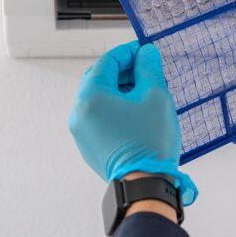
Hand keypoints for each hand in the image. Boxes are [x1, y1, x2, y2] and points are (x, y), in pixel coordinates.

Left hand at [69, 41, 196, 204]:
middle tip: (146, 70)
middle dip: (123, 71)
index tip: (146, 51)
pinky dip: (115, 109)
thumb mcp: (156, 95)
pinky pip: (99, 118)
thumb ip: (149, 68)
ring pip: (99, 99)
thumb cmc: (150, 139)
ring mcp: (81, 132)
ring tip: (145, 93)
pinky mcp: (88, 146)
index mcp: (91, 96)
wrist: (144, 184)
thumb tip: (146, 53)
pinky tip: (136, 113)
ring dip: (120, 91)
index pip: (108, 61)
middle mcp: (79, 113)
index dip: (128, 52)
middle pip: (99, 79)